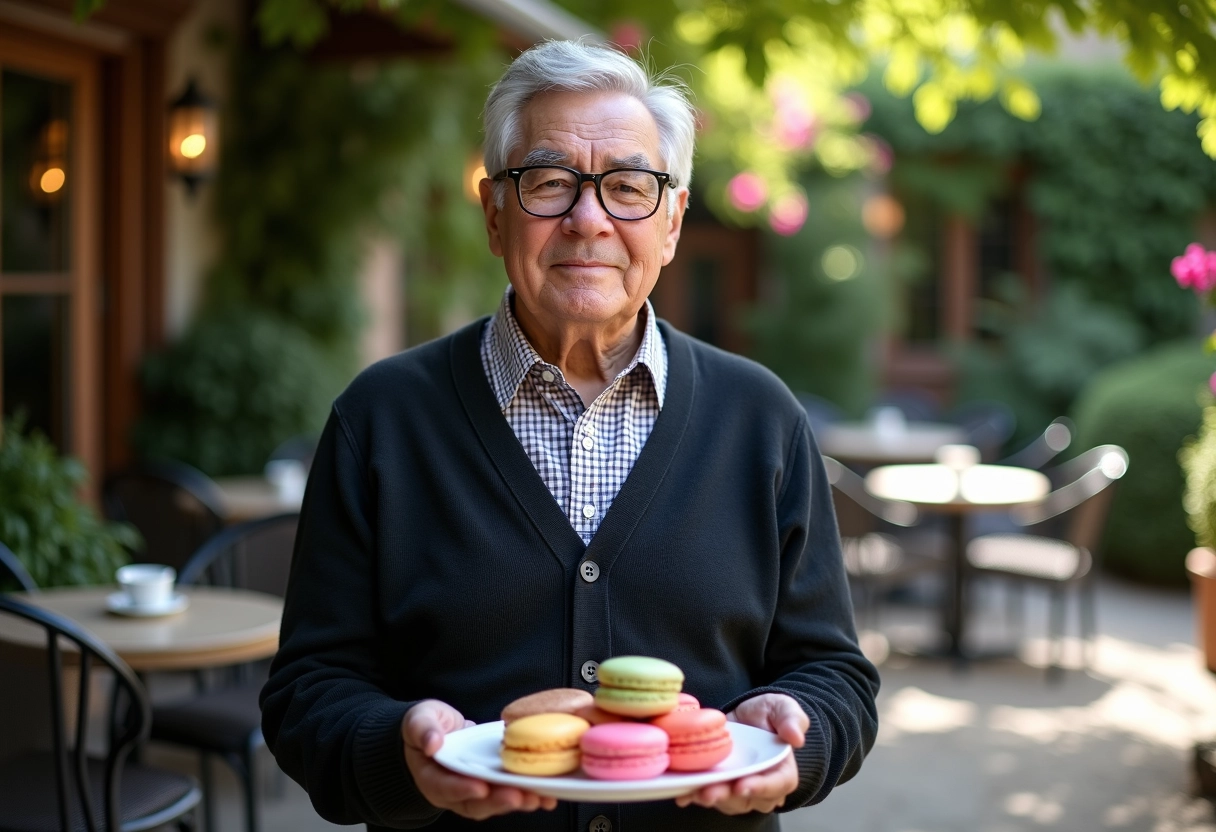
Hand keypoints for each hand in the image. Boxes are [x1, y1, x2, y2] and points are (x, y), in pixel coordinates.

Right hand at [402, 699, 557, 819]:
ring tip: (539, 797)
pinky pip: (509, 792)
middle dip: (498, 801)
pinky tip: (548, 795)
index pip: (445, 787)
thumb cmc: (426, 726)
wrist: (437, 730)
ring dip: (518, 801)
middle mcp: (454, 790)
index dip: (462, 789)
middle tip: (518, 796)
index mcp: (432, 777)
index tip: (480, 787)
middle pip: (475, 803)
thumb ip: (423, 730)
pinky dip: (528, 795)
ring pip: (495, 802)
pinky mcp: (492, 783)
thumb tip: (432, 742)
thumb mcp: (419, 720)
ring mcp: (475, 789)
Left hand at [674, 693, 808, 814]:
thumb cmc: (770, 713)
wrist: (748, 715)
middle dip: (726, 796)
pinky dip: (693, 794)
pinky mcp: (720, 784)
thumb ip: (791, 720)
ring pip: (725, 800)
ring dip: (707, 797)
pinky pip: (707, 794)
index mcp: (782, 770)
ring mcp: (739, 787)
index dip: (760, 788)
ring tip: (691, 790)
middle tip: (708, 792)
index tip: (742, 786)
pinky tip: (681, 793)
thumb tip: (796, 737)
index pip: (776, 784)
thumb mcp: (783, 708)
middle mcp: (761, 785)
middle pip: (746, 798)